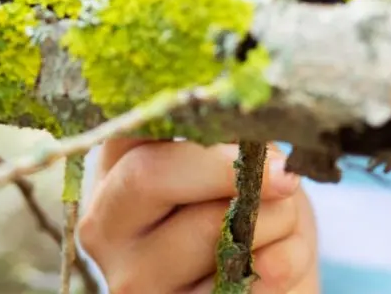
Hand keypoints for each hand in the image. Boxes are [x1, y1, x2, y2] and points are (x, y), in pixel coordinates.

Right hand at [77, 139, 319, 293]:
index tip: (244, 118)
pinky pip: (235, 282)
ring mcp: (131, 278)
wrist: (265, 278)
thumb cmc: (247, 204)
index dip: (189, 112)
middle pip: (152, 173)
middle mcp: (105, 223)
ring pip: (208, 229)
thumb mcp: (236, 157)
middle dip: (232, 168)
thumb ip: (232, 134)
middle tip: (285, 173)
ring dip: (272, 219)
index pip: (129, 122)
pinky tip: (281, 259)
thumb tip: (253, 116)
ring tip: (284, 221)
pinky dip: (279, 262)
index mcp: (113, 167)